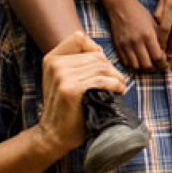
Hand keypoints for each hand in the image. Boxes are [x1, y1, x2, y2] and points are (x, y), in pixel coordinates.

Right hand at [39, 31, 125, 156]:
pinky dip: (115, 84)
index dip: (95, 48)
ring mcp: (62, 76)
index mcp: (51, 59)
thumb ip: (76, 63)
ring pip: (101, 66)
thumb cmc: (65, 107)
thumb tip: (101, 52)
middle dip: (110, 68)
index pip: (79, 38)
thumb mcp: (63, 80)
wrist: (54, 134)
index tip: (102, 66)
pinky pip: (101, 80)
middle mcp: (55, 65)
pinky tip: (119, 90)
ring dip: (116, 77)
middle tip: (116, 80)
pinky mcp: (71, 89)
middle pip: (95, 55)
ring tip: (119, 86)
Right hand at [97, 0, 166, 70]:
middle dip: (155, 68)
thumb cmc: (140, 13)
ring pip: (136, 66)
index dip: (163, 64)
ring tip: (149, 64)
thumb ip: (159, 38)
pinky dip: (133, 64)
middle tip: (158, 66)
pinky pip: (126, 62)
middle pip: (147, 65)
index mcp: (148, 35)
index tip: (166, 66)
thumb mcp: (153, 23)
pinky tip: (138, 60)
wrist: (121, 7)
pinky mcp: (118, 46)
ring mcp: (126, 45)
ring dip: (143, 67)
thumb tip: (165, 53)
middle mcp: (136, 42)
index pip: (158, 57)